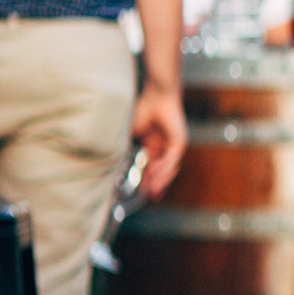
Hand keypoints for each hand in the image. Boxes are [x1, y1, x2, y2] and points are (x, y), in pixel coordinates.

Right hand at [129, 85, 185, 199]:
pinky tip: (154, 174)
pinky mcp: (179, 142)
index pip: (150, 167)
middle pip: (161, 171)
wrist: (156, 96)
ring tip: (152, 191)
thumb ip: (126, 149)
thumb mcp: (130, 134)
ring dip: (160, 180)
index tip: (141, 193)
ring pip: (167, 168)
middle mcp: (164, 146)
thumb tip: (114, 166)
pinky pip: (171, 160)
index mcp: (153, 144)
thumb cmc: (142, 110)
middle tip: (150, 198)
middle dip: (156, 185)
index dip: (146, 181)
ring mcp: (173, 145)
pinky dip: (163, 168)